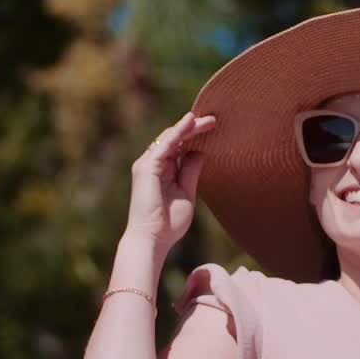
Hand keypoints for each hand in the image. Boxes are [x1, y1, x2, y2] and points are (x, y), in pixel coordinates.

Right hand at [125, 112, 217, 249]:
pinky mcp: (146, 167)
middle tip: (213, 119)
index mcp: (163, 170)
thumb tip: (200, 152)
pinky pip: (164, 145)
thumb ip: (191, 172)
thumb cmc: (169, 223)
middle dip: (193, 127)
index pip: (179, 146)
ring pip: (169, 138)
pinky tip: (189, 123)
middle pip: (175, 138)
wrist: (152, 239)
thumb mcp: (186, 192)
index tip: (213, 127)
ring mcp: (147, 164)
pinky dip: (177, 132)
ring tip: (205, 119)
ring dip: (187, 126)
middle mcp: (153, 164)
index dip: (194, 135)